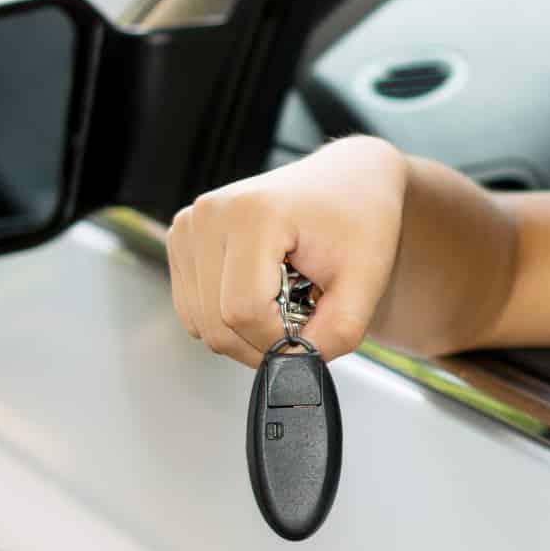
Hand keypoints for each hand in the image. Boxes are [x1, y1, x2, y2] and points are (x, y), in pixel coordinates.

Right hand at [167, 136, 407, 367]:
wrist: (349, 180)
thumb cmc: (360, 221)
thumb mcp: (367, 280)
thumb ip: (337, 332)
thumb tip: (293, 369)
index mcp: (252, 214)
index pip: (244, 311)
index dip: (279, 341)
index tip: (313, 333)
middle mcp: (208, 215)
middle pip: (215, 323)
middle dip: (263, 341)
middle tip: (306, 320)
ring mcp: (189, 226)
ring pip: (200, 323)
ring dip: (246, 332)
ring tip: (288, 299)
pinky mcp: (182, 240)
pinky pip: (194, 309)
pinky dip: (229, 317)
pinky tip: (264, 292)